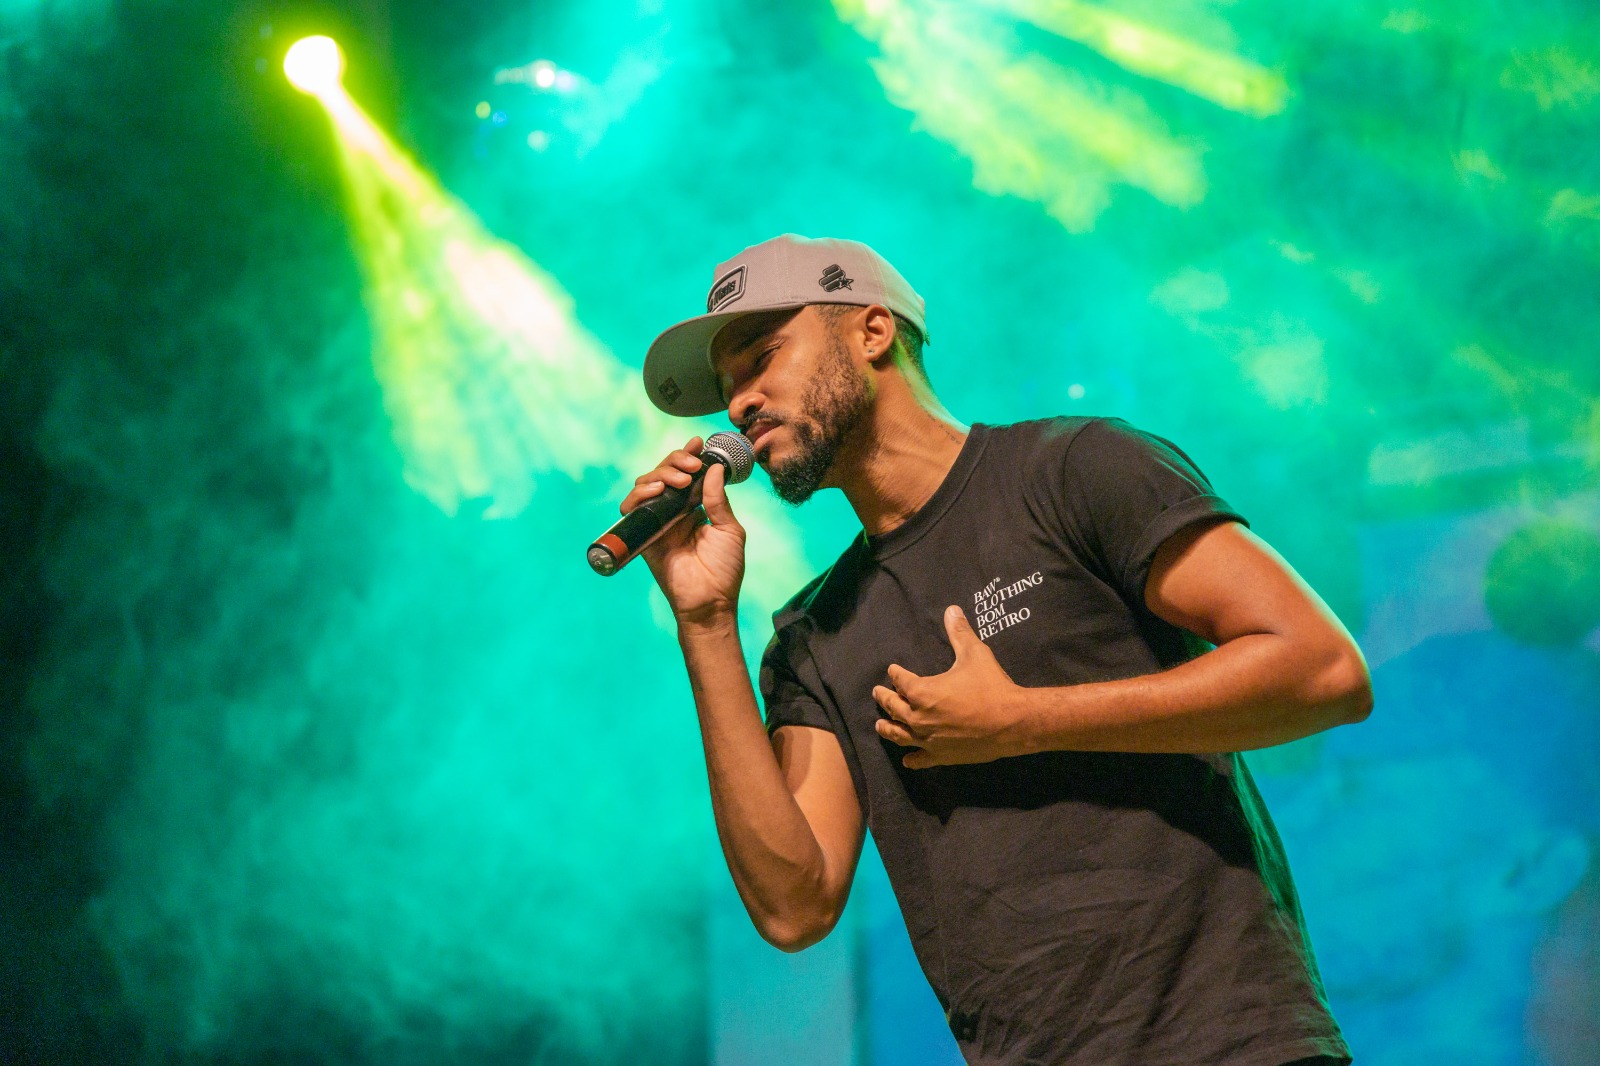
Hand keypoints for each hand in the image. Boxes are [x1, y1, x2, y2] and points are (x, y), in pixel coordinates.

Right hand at [619, 437, 745, 626]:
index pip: (688, 474)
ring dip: (660, 474)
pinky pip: (631, 509)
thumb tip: (714, 469)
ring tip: (678, 479)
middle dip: (676, 461)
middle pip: (665, 473)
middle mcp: (674, 511)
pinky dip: (640, 494)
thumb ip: (718, 500)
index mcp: (696, 508)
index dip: (689, 456)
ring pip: (647, 485)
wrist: (710, 601)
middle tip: (692, 464)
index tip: (698, 443)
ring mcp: (658, 522)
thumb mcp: (729, 530)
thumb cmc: (724, 570)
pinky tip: (658, 490)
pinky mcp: (644, 534)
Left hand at [872, 606, 1028, 769]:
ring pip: (899, 734)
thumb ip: (959, 632)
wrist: (1013, 722)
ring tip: (879, 724)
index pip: (900, 681)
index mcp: (922, 691)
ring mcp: (928, 739)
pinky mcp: (941, 756)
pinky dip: (911, 758)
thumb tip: (951, 609)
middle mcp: (919, 717)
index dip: (895, 674)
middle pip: (893, 707)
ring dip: (887, 728)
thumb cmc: (991, 685)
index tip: (892, 670)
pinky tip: (907, 759)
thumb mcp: (974, 654)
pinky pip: (920, 759)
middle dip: (884, 698)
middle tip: (878, 694)